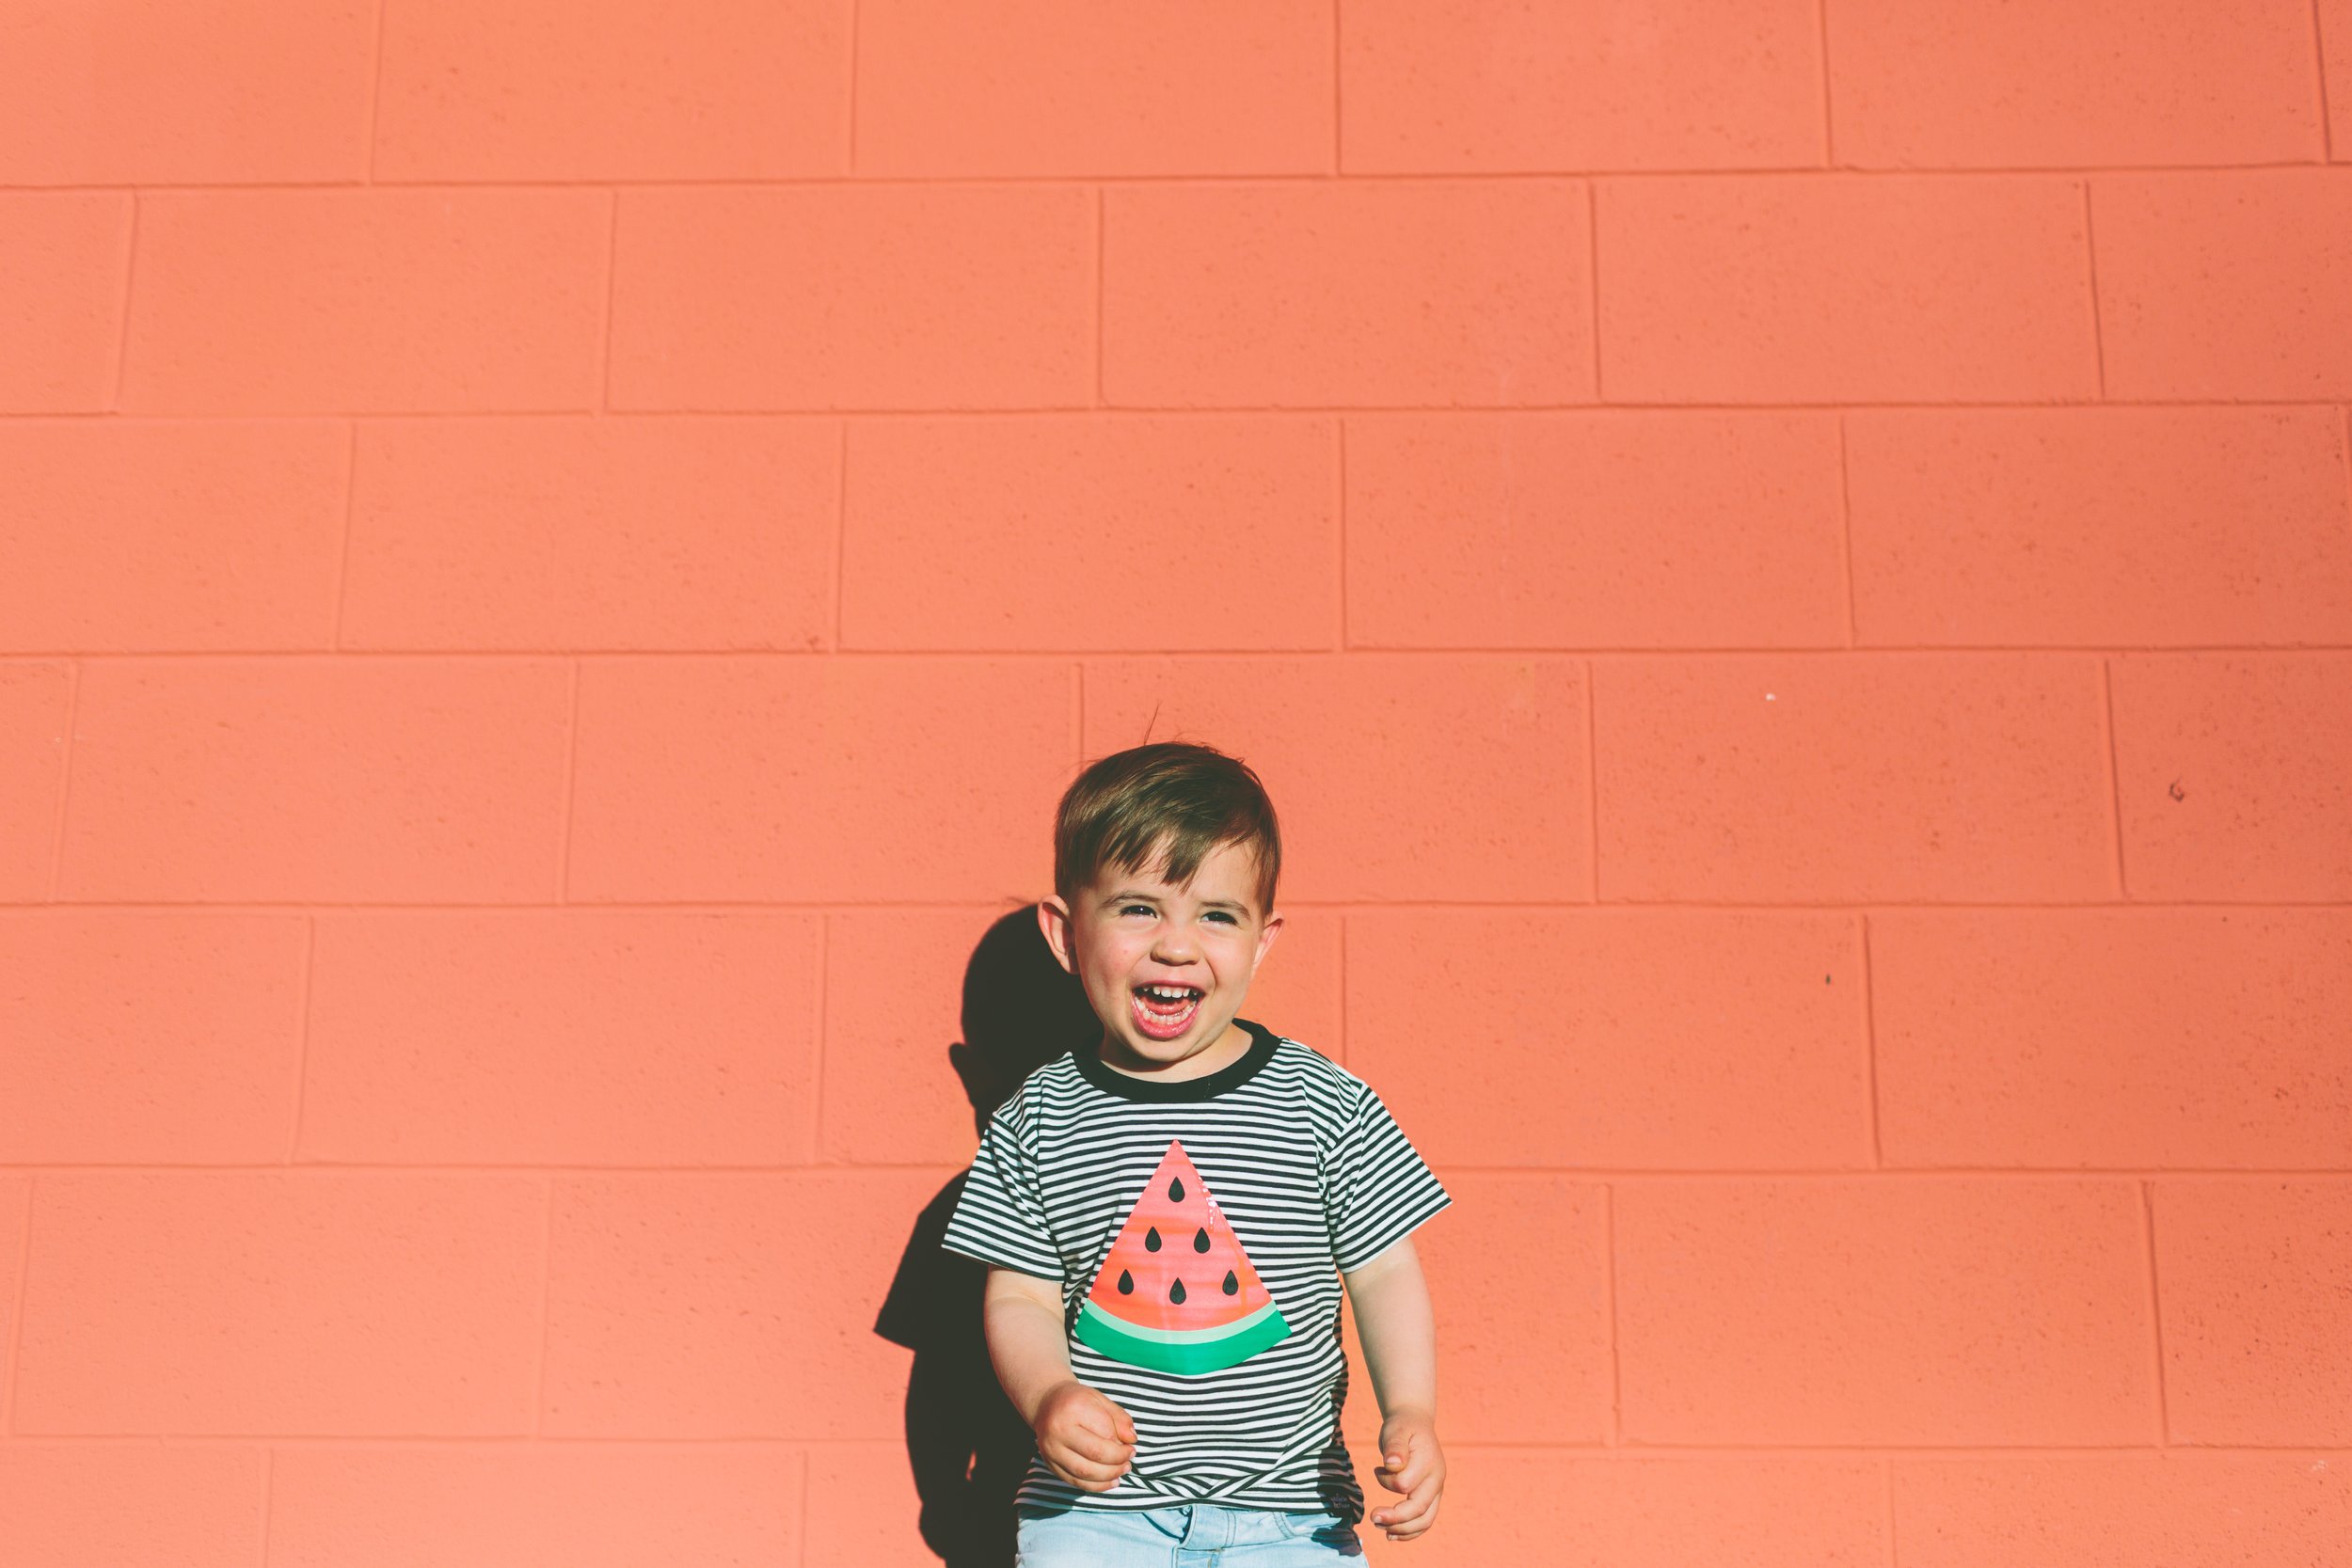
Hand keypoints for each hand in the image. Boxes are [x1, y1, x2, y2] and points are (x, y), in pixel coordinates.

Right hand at [1030, 1379, 1136, 1492]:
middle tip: (1129, 1461)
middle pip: (1094, 1454)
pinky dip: (1095, 1486)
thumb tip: (1132, 1440)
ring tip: (1122, 1471)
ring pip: (1084, 1472)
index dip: (1122, 1444)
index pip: (1105, 1431)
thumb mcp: (1100, 1400)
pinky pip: (1075, 1481)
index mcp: (1074, 1408)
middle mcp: (1058, 1430)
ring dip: (1109, 1476)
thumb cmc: (1077, 1401)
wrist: (1045, 1404)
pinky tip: (1110, 1481)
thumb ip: (1119, 1418)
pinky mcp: (1050, 1464)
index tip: (1131, 1446)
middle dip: (1117, 1461)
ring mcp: (1051, 1449)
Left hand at [1369, 1410, 1444, 1541]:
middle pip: (1420, 1509)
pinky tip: (1392, 1534)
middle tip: (1373, 1518)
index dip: (1386, 1482)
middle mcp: (1436, 1479)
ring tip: (1381, 1529)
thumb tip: (1392, 1464)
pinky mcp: (1431, 1497)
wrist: (1415, 1425)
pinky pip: (1424, 1520)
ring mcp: (1436, 1490)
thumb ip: (1395, 1446)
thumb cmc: (1403, 1427)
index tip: (1376, 1469)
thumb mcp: (1396, 1429)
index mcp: (1428, 1462)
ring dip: (1402, 1529)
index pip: (1406, 1484)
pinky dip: (1409, 1531)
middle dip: (1396, 1519)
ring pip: (1425, 1520)